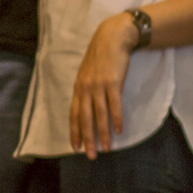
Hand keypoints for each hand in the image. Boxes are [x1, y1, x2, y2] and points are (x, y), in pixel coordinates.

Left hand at [70, 12, 140, 157]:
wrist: (112, 37)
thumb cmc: (101, 56)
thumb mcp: (87, 72)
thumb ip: (85, 88)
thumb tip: (85, 105)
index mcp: (79, 87)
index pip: (74, 114)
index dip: (74, 131)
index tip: (75, 147)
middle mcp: (86, 88)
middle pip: (85, 118)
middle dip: (87, 139)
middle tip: (90, 155)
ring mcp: (99, 85)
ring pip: (99, 115)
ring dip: (102, 133)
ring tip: (106, 148)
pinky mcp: (113, 82)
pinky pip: (114, 105)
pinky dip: (116, 119)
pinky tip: (118, 130)